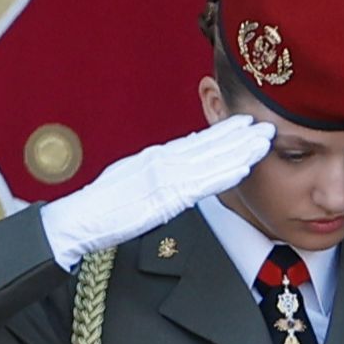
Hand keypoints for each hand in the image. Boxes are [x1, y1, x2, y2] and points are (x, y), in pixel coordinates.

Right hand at [39, 116, 272, 268]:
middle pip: (207, 146)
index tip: (244, 123)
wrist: (78, 221)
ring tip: (264, 140)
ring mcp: (163, 177)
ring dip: (240, 150)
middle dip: (238, 135)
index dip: (222, 132)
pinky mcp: (164, 197)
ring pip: (210, 160)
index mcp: (154, 158)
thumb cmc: (102, 208)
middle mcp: (161, 161)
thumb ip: (157, 175)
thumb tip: (177, 170)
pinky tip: (243, 168)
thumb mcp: (132, 182)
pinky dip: (224, 174)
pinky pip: (201, 184)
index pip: (195, 142)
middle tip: (265, 124)